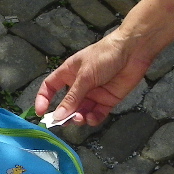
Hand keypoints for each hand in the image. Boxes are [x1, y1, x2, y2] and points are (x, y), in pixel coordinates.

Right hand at [34, 31, 152, 125]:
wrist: (133, 51)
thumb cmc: (105, 55)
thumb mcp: (85, 76)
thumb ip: (72, 97)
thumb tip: (57, 116)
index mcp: (69, 73)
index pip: (50, 87)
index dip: (44, 99)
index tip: (41, 113)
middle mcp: (79, 85)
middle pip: (66, 104)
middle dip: (65, 114)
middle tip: (64, 122)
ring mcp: (93, 94)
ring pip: (81, 112)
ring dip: (79, 117)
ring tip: (81, 118)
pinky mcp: (107, 100)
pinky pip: (96, 114)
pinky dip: (93, 118)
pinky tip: (92, 118)